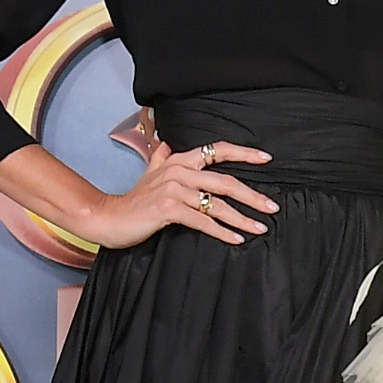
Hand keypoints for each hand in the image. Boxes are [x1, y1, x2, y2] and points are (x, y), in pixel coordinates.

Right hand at [72, 138, 277, 250]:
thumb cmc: (134, 199)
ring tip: (260, 228)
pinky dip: (222, 232)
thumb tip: (166, 143)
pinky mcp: (168, 209)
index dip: (243, 153)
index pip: (216, 150)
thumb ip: (161, 158)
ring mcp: (173, 189)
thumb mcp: (149, 173)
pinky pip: (203, 222)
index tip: (266, 159)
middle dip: (252, 196)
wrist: (109, 217)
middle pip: (225, 181)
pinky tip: (237, 239)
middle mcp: (179, 171)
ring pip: (217, 204)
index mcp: (179, 160)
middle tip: (272, 207)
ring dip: (242, 218)